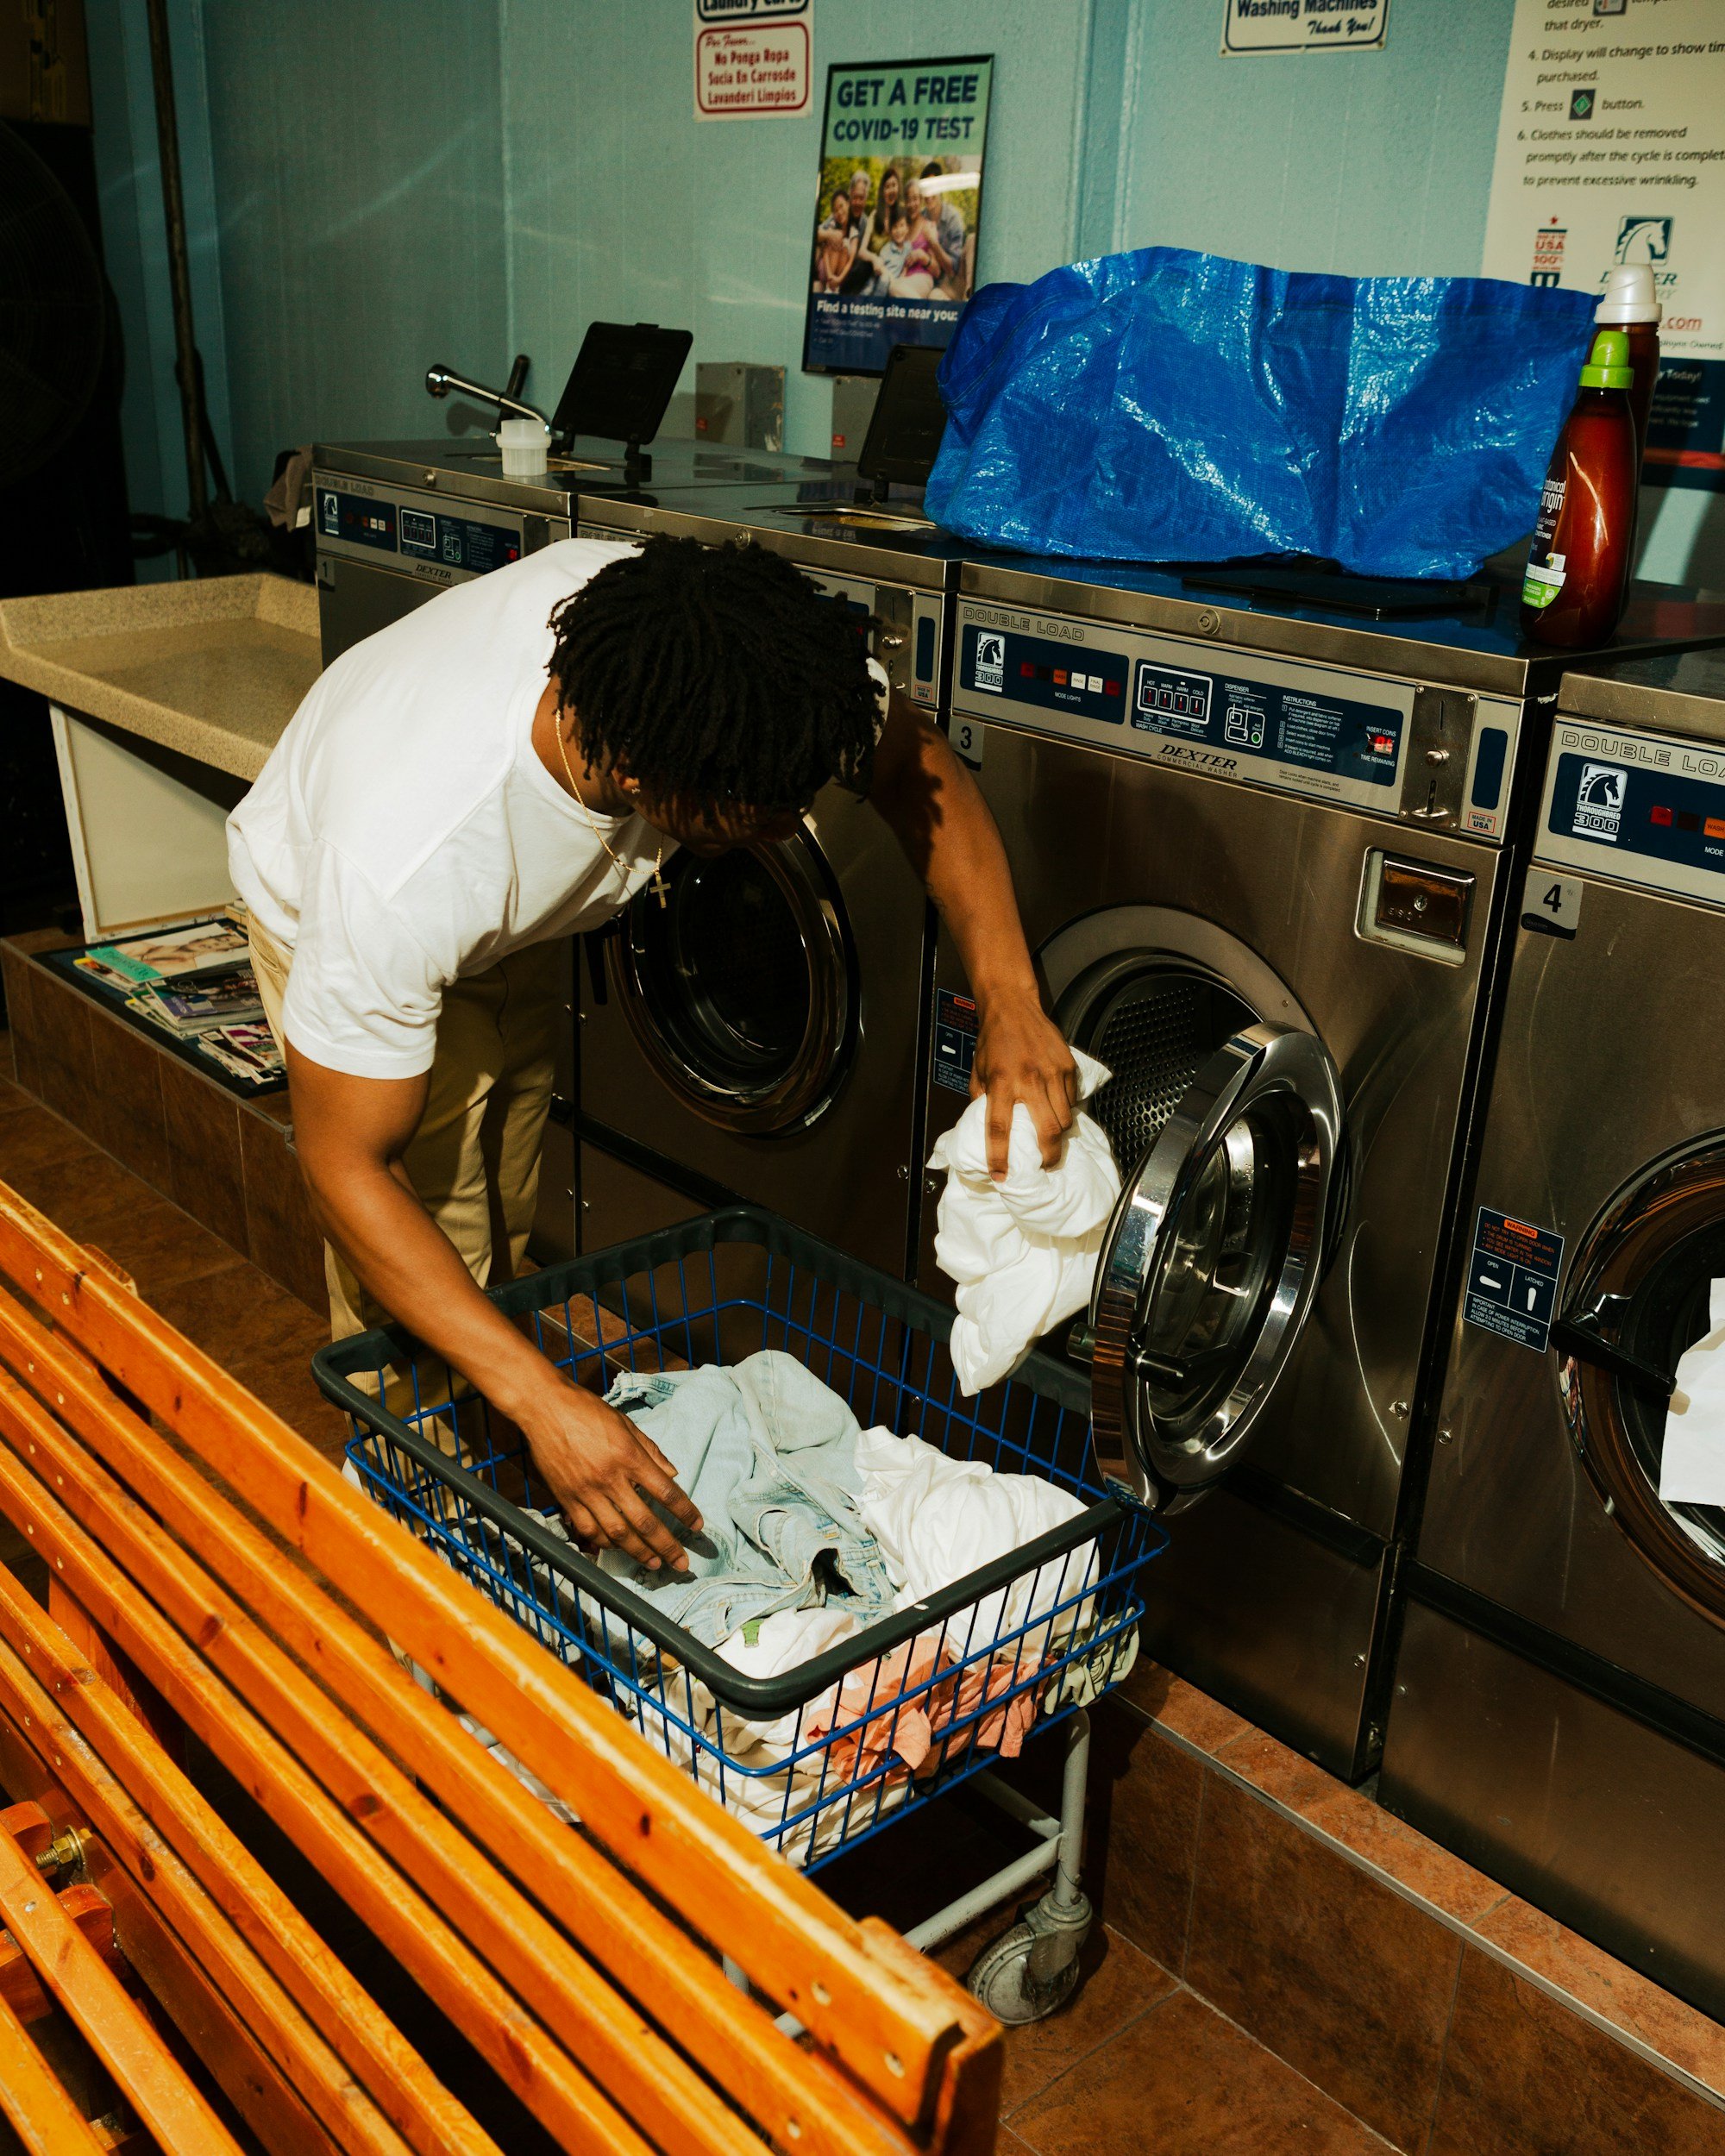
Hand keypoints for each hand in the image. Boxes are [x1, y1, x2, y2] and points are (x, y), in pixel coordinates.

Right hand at [518, 1381, 702, 1571]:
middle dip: (666, 1546)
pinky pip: (587, 1529)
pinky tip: (616, 1548)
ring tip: (654, 1563)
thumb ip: (650, 1450)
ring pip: (617, 1533)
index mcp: (629, 1457)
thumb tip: (672, 1473)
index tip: (697, 1526)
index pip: (666, 1492)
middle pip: (644, 1522)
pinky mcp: (566, 1498)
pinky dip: (604, 1543)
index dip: (685, 1512)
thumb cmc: (587, 1410)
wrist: (545, 1408)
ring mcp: (586, 1491)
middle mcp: (610, 1478)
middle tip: (681, 1563)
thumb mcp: (626, 1424)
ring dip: (638, 1552)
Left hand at [971, 992, 1078, 1178]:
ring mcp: (1052, 1072)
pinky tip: (1057, 1108)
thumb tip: (986, 1127)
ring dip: (1058, 1134)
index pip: (999, 1128)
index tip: (1000, 1176)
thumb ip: (982, 1100)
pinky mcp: (1067, 1065)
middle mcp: (1028, 1079)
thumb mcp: (978, 1071)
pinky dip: (1066, 1109)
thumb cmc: (992, 1040)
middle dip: (1049, 1156)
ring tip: (1051, 1138)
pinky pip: (1072, 1098)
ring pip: (1064, 1118)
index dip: (999, 1157)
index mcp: (1000, 1082)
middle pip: (1047, 1130)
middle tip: (1045, 1165)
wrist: (1013, 1006)